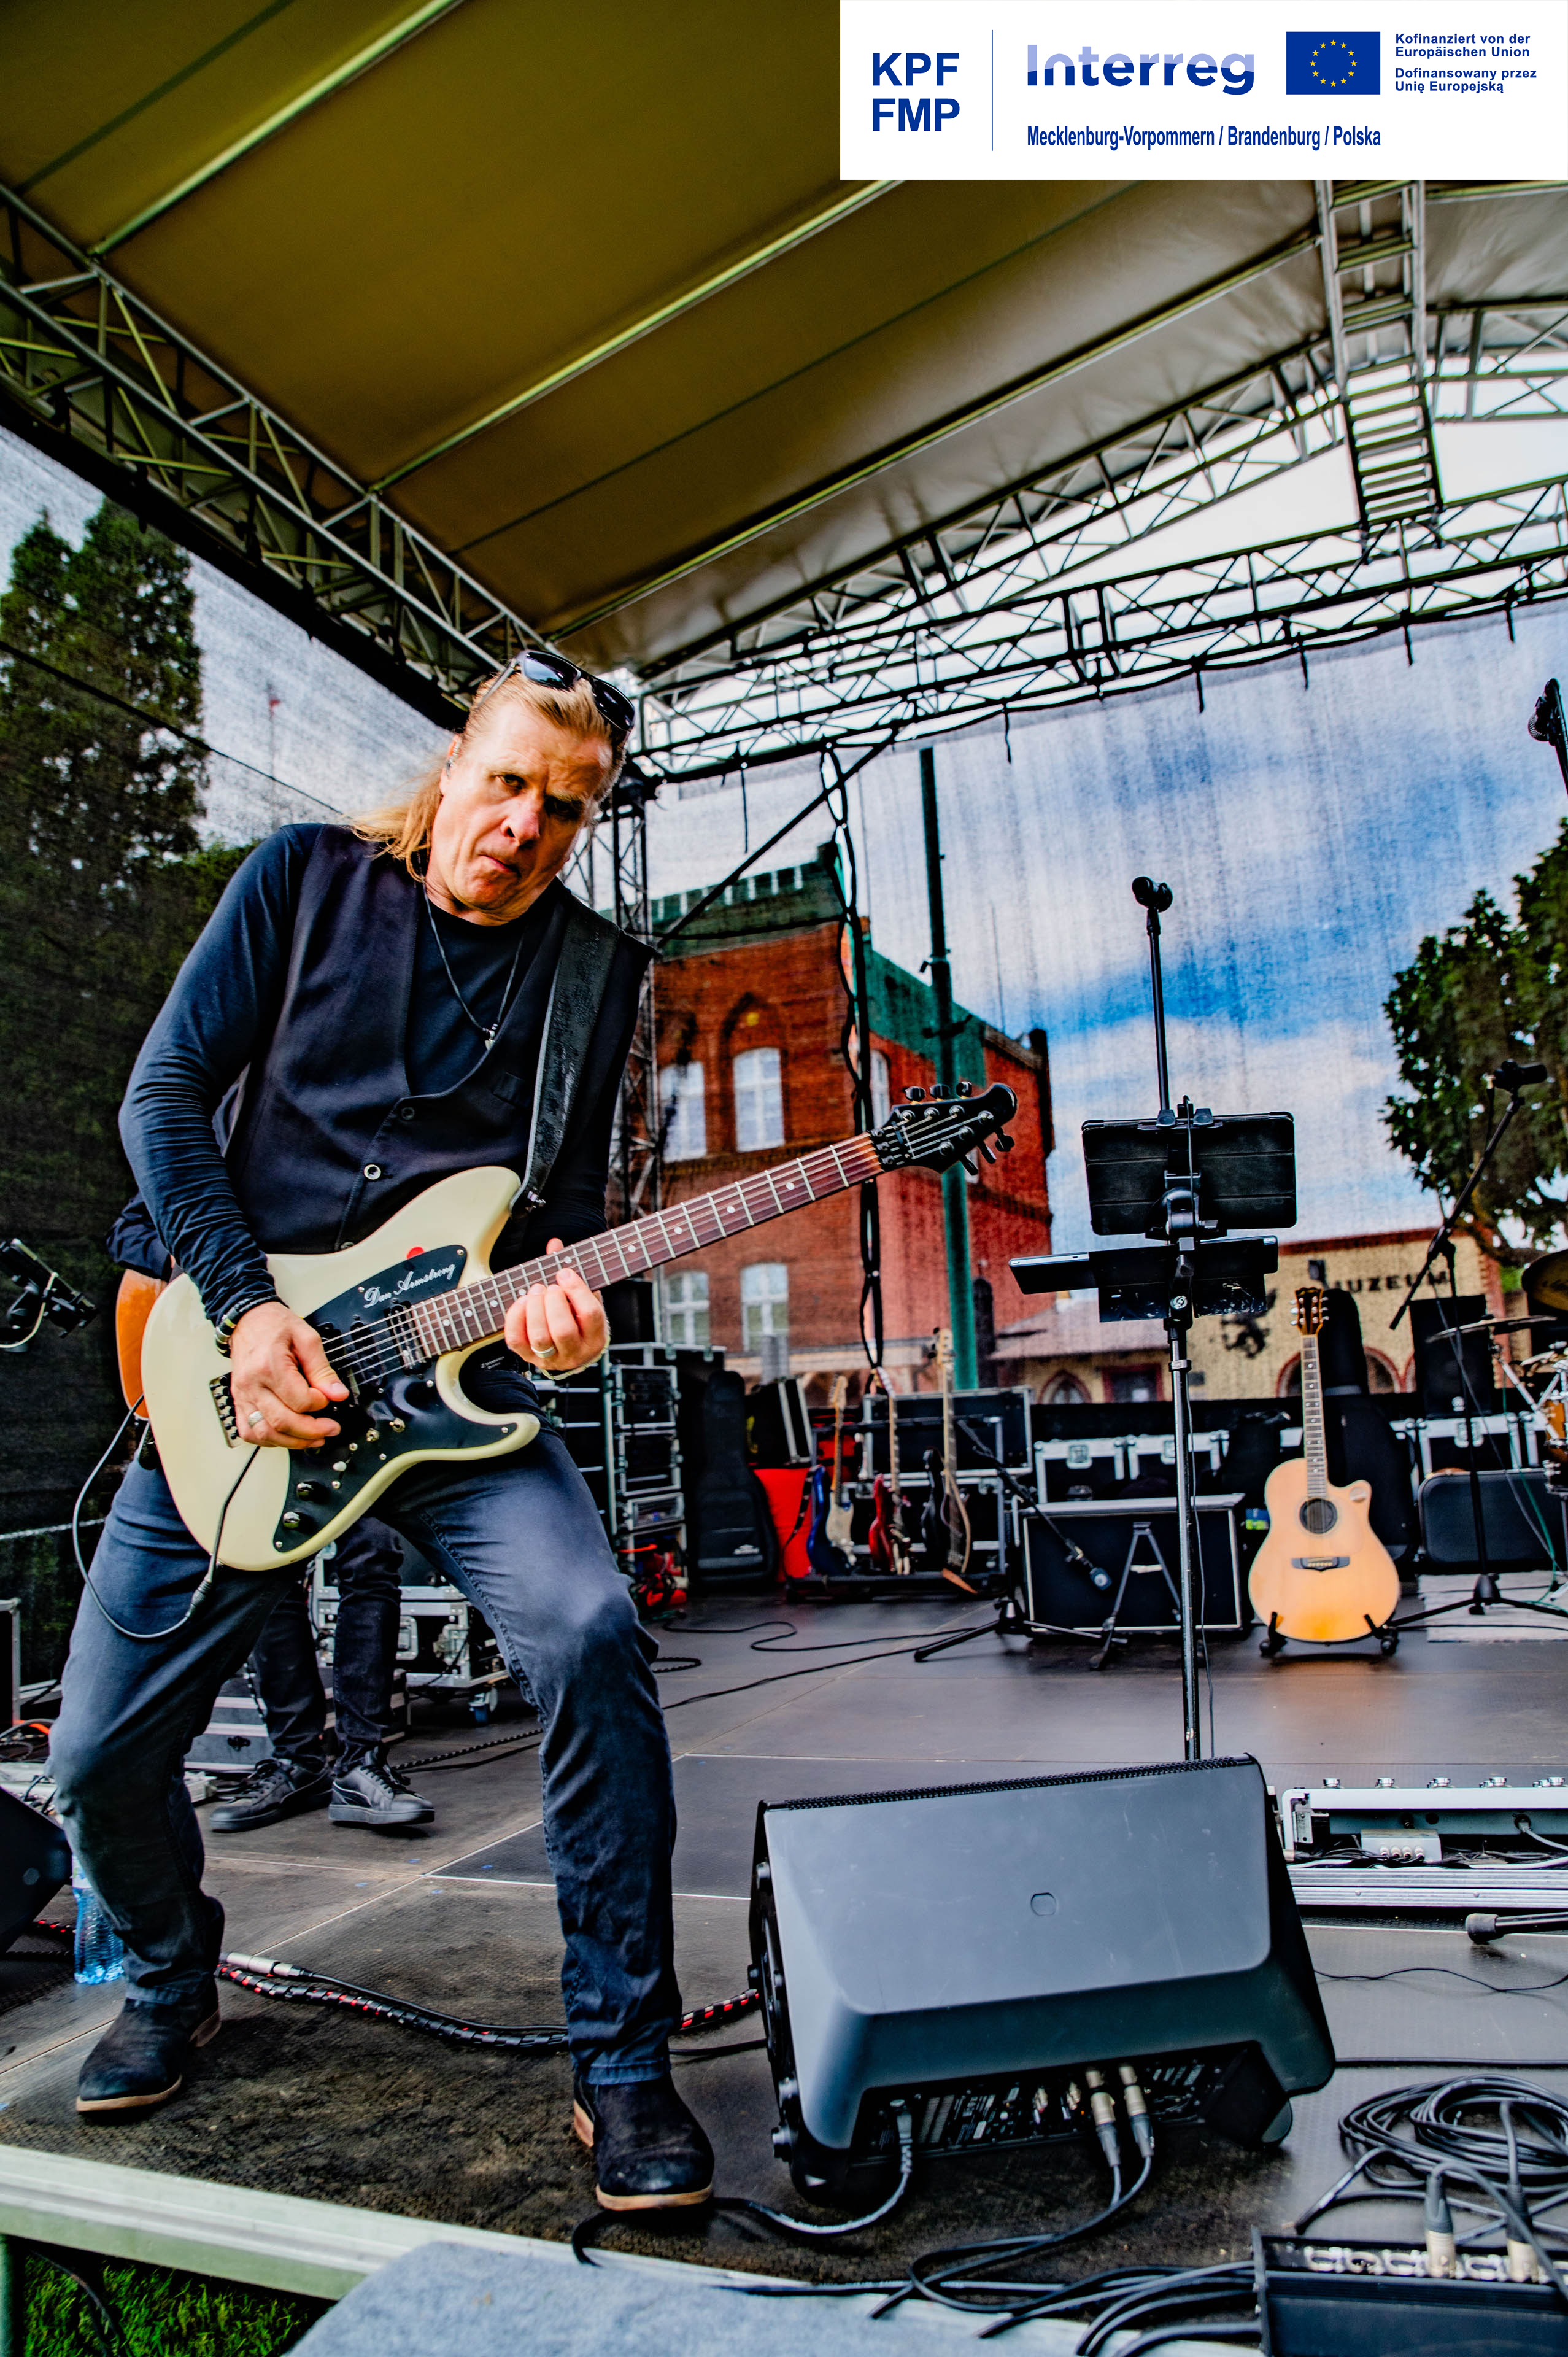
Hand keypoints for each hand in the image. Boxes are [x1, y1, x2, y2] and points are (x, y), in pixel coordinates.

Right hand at [228, 1301, 347, 1448]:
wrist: (248, 1320)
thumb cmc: (274, 1325)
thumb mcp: (307, 1338)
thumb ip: (323, 1369)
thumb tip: (338, 1394)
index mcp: (270, 1366)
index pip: (299, 1400)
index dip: (320, 1403)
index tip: (328, 1398)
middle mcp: (252, 1384)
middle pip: (282, 1421)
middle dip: (311, 1431)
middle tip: (330, 1429)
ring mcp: (243, 1395)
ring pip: (265, 1432)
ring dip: (292, 1441)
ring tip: (313, 1438)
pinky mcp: (239, 1401)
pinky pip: (249, 1431)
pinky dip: (268, 1440)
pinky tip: (285, 1436)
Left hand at [504, 1238, 607, 1374]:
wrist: (569, 1352)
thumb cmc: (577, 1319)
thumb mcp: (583, 1299)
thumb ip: (572, 1273)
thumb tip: (554, 1244)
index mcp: (595, 1337)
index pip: (590, 1314)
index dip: (576, 1290)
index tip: (565, 1272)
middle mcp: (575, 1352)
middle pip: (563, 1330)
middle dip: (553, 1302)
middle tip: (549, 1287)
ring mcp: (551, 1358)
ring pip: (540, 1337)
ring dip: (534, 1309)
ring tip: (535, 1291)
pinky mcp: (528, 1357)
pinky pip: (517, 1340)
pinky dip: (516, 1318)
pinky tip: (521, 1302)